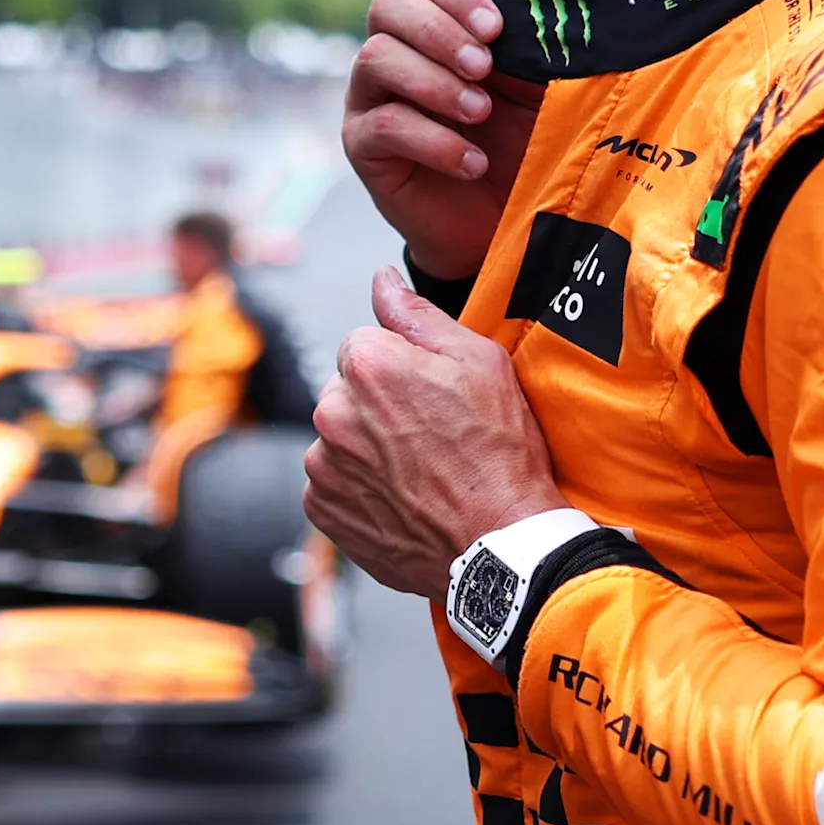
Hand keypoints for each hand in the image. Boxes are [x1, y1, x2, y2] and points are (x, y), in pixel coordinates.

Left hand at [302, 268, 562, 597]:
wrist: (500, 545)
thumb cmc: (500, 452)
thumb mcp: (480, 362)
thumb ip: (417, 314)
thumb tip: (382, 279)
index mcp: (368, 365)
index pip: (363, 344)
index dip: (403, 367)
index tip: (433, 396)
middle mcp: (332, 412)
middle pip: (346, 391)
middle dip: (379, 406)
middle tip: (430, 438)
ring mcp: (323, 464)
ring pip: (339, 438)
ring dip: (366, 448)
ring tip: (419, 473)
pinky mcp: (322, 509)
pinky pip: (333, 483)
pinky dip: (360, 489)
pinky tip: (402, 498)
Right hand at [343, 0, 541, 278]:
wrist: (501, 223)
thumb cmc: (522, 146)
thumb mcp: (537, 92)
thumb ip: (530, 52)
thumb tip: (531, 22)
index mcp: (442, 28)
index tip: (495, 30)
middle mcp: (398, 53)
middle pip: (389, 5)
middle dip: (438, 31)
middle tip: (482, 67)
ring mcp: (373, 97)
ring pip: (375, 58)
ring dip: (434, 82)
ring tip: (479, 113)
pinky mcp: (363, 146)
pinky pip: (382, 125)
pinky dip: (434, 141)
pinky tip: (471, 161)